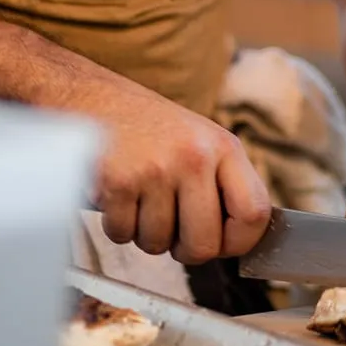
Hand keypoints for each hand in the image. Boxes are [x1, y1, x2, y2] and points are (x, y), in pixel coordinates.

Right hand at [90, 83, 271, 263]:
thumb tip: (241, 241)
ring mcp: (157, 169)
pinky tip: (117, 195)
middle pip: (205, 245)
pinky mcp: (118, 182)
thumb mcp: (199, 140)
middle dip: (184, 249)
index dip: (238, 241)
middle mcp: (195, 156)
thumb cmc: (147, 127)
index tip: (221, 242)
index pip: (255, 214)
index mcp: (223, 146)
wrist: (90, 96)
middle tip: (171, 227)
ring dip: (144, 233)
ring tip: (139, 198)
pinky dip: (116, 224)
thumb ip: (222, 184)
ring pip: (159, 245)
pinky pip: (122, 234)